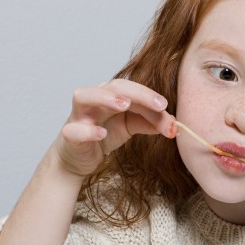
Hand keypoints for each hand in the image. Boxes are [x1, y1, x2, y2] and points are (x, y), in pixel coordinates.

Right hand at [55, 79, 175, 175]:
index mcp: (111, 95)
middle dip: (137, 93)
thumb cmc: (105, 134)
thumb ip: (152, 122)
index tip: (165, 105)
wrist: (80, 157)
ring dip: (105, 98)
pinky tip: (102, 134)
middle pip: (113, 86)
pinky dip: (88, 131)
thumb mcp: (131, 126)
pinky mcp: (69, 134)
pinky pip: (74, 129)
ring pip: (84, 97)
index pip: (131, 88)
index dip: (148, 94)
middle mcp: (94, 100)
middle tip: (158, 105)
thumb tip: (174, 125)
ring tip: (125, 104)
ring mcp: (79, 116)